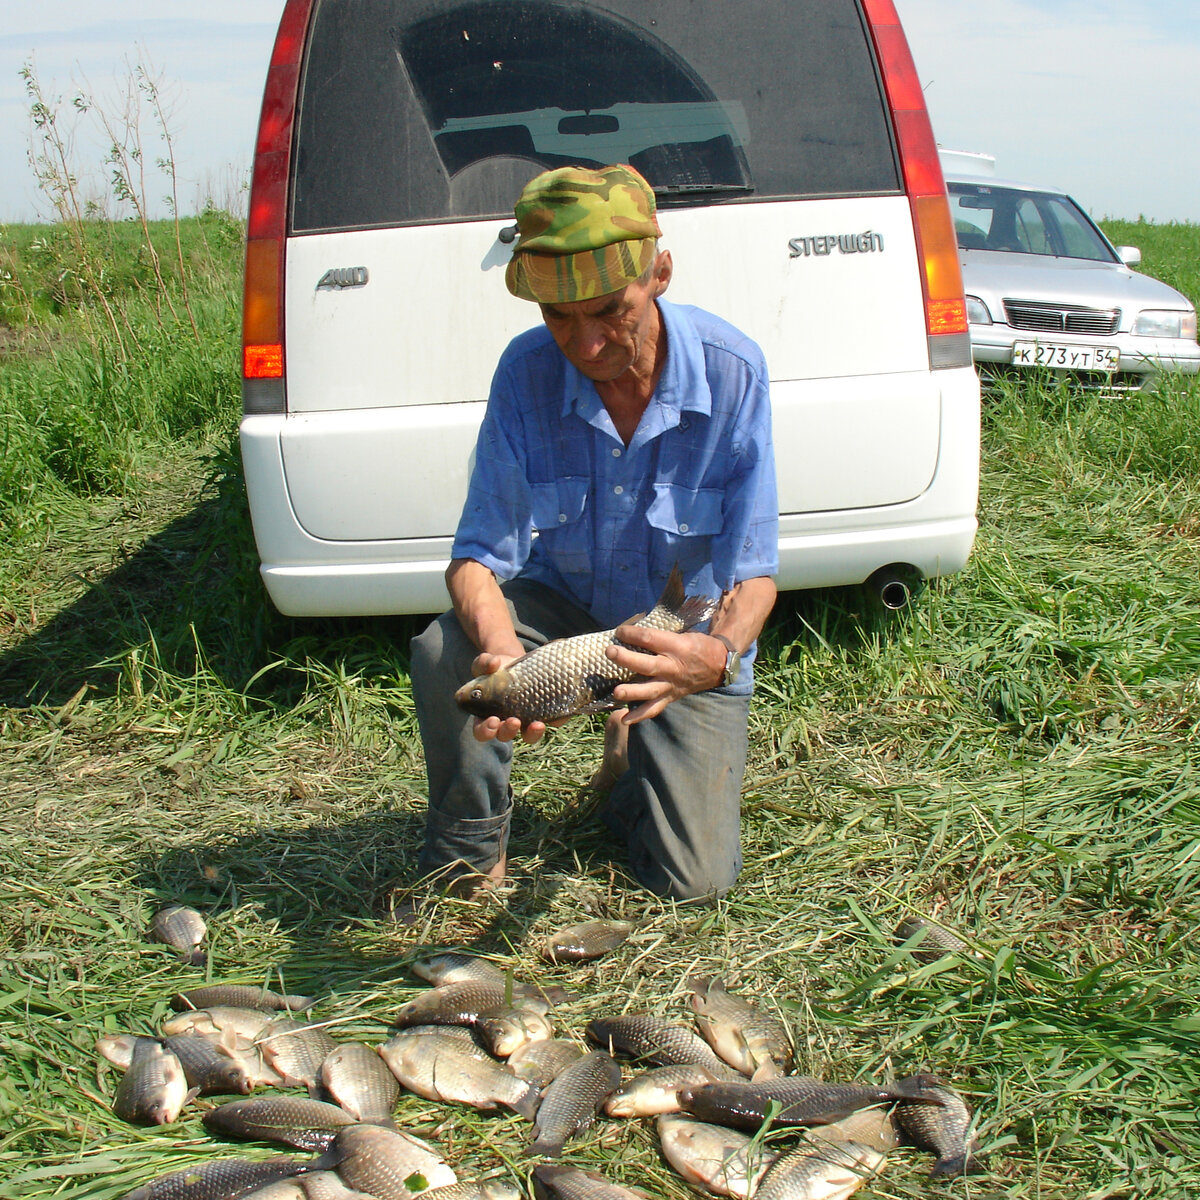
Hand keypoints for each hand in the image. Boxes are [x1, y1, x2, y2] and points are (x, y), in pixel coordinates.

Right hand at [467, 649, 566, 745]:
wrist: (515, 663)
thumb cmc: (495, 669)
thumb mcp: (485, 664)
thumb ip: (484, 663)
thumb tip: (495, 662)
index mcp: (485, 716)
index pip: (481, 731)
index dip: (485, 731)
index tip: (493, 720)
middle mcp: (504, 723)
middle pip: (505, 735)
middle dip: (509, 731)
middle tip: (514, 721)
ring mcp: (525, 721)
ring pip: (528, 736)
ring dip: (532, 734)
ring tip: (537, 724)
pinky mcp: (543, 714)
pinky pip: (551, 721)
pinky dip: (557, 719)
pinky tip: (561, 713)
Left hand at [603, 626, 726, 723]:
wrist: (718, 666)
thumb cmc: (697, 645)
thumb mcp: (682, 634)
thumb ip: (659, 635)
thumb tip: (630, 632)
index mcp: (677, 646)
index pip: (651, 638)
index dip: (632, 634)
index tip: (619, 631)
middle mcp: (673, 667)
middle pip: (648, 665)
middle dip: (627, 659)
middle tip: (610, 652)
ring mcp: (671, 685)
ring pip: (650, 690)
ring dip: (632, 692)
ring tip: (616, 692)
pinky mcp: (670, 697)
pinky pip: (654, 709)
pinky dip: (640, 716)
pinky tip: (624, 720)